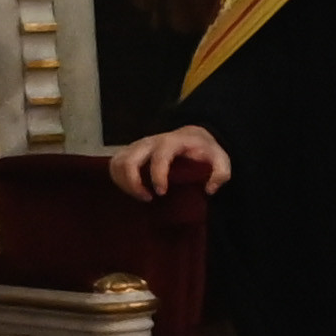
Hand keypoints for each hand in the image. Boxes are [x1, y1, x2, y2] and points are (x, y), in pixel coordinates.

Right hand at [108, 124, 227, 200]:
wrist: (193, 137)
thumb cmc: (205, 151)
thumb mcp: (221, 160)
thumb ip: (221, 173)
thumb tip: (209, 189)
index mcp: (172, 142)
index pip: (159, 157)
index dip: (158, 175)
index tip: (161, 193)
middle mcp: (150, 141)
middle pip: (130, 159)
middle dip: (134, 182)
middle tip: (148, 198)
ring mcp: (137, 146)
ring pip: (118, 162)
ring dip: (124, 182)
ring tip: (140, 196)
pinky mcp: (130, 151)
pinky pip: (115, 164)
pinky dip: (118, 179)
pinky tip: (132, 190)